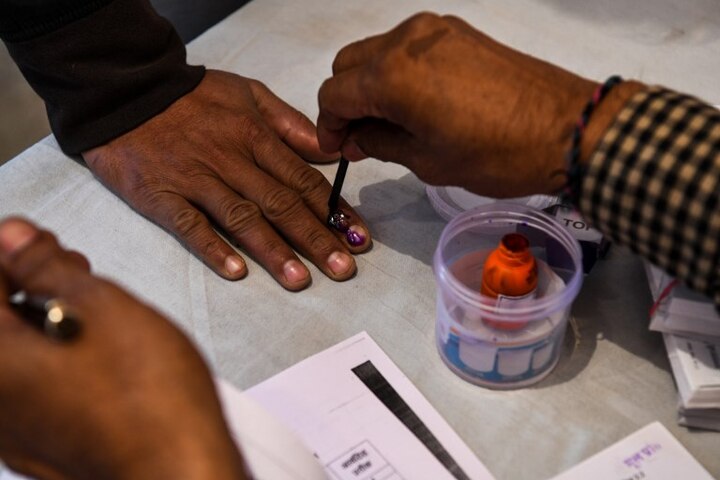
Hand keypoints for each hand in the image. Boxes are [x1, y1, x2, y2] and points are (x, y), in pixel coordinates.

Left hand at [0, 218, 245, 479]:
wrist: (179, 469)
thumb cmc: (149, 398)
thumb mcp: (103, 307)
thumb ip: (46, 267)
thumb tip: (14, 237)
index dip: (16, 252)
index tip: (46, 246)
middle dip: (30, 287)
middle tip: (77, 277)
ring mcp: (12, 430)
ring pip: (17, 355)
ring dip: (46, 324)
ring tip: (98, 319)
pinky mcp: (38, 446)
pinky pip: (32, 389)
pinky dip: (55, 362)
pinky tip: (98, 359)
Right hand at [84, 70, 370, 290]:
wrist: (126, 90)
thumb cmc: (193, 96)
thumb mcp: (248, 94)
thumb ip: (290, 124)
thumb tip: (330, 152)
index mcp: (255, 136)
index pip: (303, 179)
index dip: (333, 210)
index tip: (358, 237)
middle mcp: (230, 160)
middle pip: (281, 204)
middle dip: (317, 238)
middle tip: (344, 268)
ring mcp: (195, 179)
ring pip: (241, 218)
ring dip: (274, 251)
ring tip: (301, 280)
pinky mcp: (161, 195)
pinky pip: (190, 226)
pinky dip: (213, 248)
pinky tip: (236, 273)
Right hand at [317, 13, 603, 197]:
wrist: (565, 128)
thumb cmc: (495, 154)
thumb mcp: (428, 161)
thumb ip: (379, 143)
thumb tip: (354, 139)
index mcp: (392, 75)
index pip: (334, 93)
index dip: (329, 125)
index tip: (339, 149)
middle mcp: (405, 40)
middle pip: (349, 64)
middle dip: (346, 101)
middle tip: (361, 137)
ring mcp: (434, 30)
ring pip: (377, 52)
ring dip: (371, 84)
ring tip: (392, 122)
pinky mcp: (457, 31)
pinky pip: (408, 47)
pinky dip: (399, 71)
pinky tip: (418, 102)